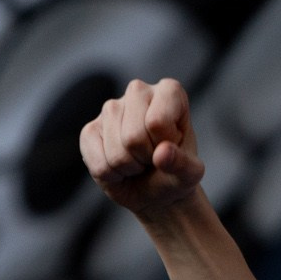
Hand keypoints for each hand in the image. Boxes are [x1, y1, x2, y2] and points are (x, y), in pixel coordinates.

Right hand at [80, 77, 204, 215]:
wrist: (155, 188)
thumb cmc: (176, 172)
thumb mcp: (191, 174)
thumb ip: (183, 164)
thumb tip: (162, 153)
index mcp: (169, 92)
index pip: (157, 122)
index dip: (164, 146)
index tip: (170, 146)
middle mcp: (138, 91)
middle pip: (133, 137)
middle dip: (145, 158)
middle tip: (153, 157)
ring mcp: (111, 108)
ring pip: (116, 152)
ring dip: (130, 167)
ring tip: (139, 161)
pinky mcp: (90, 129)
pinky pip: (98, 163)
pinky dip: (112, 175)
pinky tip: (121, 167)